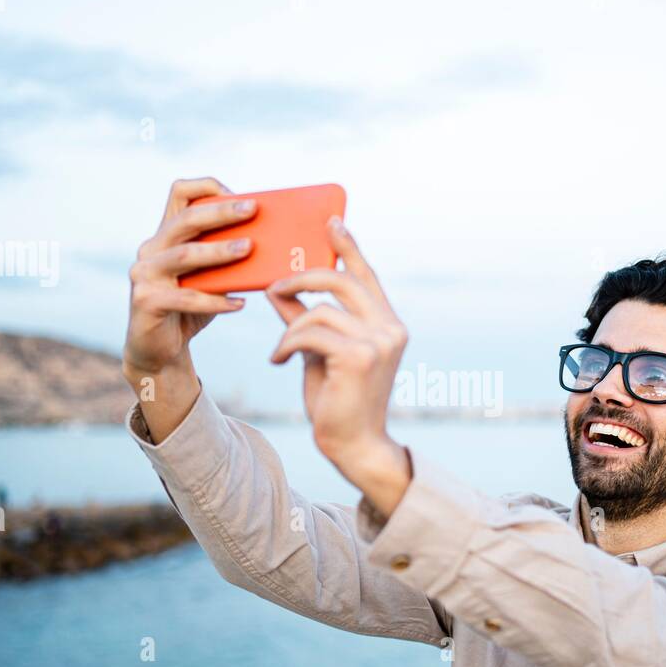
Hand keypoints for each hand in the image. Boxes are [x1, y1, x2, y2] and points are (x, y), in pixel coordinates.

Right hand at [123, 177, 257, 440]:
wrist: (160, 351)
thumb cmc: (191, 308)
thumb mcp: (210, 278)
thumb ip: (226, 259)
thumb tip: (272, 243)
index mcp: (165, 235)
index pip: (179, 193)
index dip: (207, 186)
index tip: (238, 195)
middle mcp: (150, 249)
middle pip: (186, 219)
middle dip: (221, 212)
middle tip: (253, 210)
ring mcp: (143, 274)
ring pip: (185, 255)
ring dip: (219, 251)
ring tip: (249, 249)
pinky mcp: (145, 301)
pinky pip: (186, 298)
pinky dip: (216, 300)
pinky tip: (240, 304)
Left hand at [266, 218, 411, 515]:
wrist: (352, 445)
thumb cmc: (337, 400)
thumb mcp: (318, 351)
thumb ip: (305, 318)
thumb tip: (277, 287)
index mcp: (388, 324)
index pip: (367, 276)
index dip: (349, 247)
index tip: (331, 221)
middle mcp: (391, 328)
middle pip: (341, 281)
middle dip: (303, 278)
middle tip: (275, 286)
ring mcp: (379, 341)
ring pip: (319, 310)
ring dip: (291, 329)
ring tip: (281, 350)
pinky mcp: (360, 356)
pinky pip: (310, 332)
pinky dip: (287, 345)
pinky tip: (279, 362)